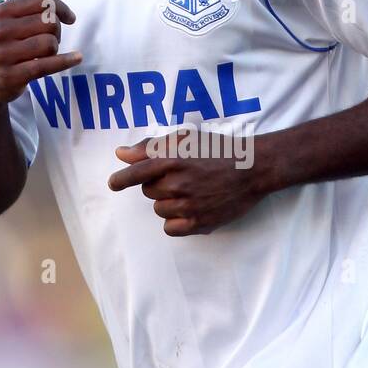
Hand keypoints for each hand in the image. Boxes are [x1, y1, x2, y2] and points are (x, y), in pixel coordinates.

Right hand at [0, 0, 80, 104]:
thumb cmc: (8, 42)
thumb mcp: (20, 16)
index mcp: (3, 11)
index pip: (43, 1)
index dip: (62, 8)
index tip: (69, 18)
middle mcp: (1, 30)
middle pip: (49, 23)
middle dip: (57, 31)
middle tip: (50, 39)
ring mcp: (4, 54)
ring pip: (49, 43)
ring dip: (55, 49)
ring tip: (47, 53)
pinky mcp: (12, 75)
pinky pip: (47, 65)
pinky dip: (66, 61)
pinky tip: (76, 58)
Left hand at [107, 130, 267, 236]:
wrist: (253, 168)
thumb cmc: (219, 150)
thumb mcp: (186, 139)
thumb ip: (151, 146)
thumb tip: (121, 154)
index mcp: (172, 160)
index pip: (135, 173)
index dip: (121, 180)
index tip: (114, 184)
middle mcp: (178, 183)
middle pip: (148, 192)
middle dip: (159, 185)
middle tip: (181, 178)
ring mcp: (188, 205)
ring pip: (159, 210)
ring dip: (169, 203)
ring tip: (191, 192)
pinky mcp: (199, 222)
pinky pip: (170, 228)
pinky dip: (175, 222)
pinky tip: (189, 210)